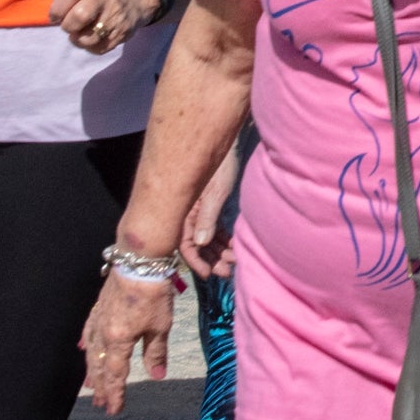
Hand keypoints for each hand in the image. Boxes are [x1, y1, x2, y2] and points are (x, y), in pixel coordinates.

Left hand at [51, 0, 154, 55]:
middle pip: (80, 16)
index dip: (57, 9)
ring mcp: (116, 16)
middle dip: (68, 26)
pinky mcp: (123, 33)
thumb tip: (55, 20)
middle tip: (70, 25)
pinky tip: (93, 38)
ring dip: (79, 39)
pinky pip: (99, 49)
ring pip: (88, 39)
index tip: (56, 15)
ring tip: (82, 32)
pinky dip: (91, 47)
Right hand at [77, 272, 177, 413]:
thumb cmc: (153, 292)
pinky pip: (89, 331)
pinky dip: (87, 344)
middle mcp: (103, 333)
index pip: (115, 374)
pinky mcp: (99, 306)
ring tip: (90, 385)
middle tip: (99, 403)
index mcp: (118, 340)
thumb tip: (157, 376)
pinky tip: (86, 348)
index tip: (114, 409)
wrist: (139, 261)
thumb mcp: (160, 325)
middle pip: (99, 366)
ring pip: (92, 352)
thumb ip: (156, 352)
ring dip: (92, 370)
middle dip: (100, 386)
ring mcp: (98, 319)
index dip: (115, 393)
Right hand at [181, 146, 242, 278]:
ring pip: (207, 239)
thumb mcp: (215, 192)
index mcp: (185, 212)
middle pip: (198, 246)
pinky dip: (224, 240)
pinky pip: (215, 230)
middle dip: (211, 260)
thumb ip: (207, 218)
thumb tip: (201, 244)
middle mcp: (190, 215)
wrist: (231, 144)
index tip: (209, 274)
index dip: (196, 262)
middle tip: (228, 272)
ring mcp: (201, 211)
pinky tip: (235, 247)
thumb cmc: (222, 166)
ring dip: (219, 252)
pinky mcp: (212, 207)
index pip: (186, 246)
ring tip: (235, 262)